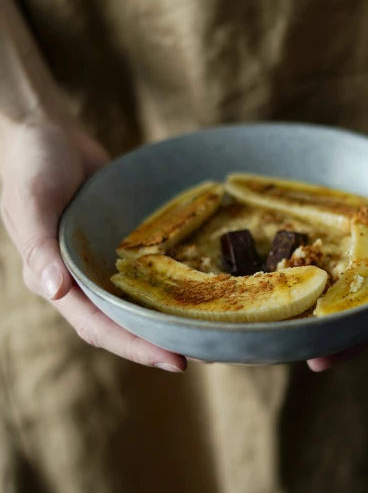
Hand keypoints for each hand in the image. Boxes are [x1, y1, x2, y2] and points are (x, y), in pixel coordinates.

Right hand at [0, 114, 186, 371]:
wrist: (43, 131)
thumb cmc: (30, 165)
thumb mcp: (31, 201)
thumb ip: (39, 247)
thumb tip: (56, 291)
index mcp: (56, 282)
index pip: (99, 327)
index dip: (136, 347)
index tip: (176, 361)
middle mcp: (81, 280)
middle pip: (125, 323)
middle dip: (163, 341)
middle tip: (211, 352)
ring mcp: (102, 263)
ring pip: (140, 300)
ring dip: (171, 317)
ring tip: (213, 329)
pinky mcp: (120, 244)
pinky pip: (148, 269)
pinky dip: (171, 280)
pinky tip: (203, 284)